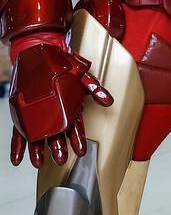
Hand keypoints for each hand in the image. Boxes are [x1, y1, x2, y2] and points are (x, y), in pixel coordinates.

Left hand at [9, 40, 112, 167]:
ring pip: (38, 136)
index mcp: (69, 108)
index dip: (77, 140)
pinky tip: (17, 158)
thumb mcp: (81, 74)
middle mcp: (54, 114)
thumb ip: (94, 87)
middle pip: (57, 135)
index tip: (81, 151)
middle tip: (60, 158)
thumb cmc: (61, 63)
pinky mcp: (23, 114)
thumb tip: (108, 100)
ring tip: (38, 162)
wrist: (39, 52)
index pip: (74, 127)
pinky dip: (18, 147)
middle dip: (59, 148)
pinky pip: (19, 132)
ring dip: (38, 151)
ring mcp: (37, 115)